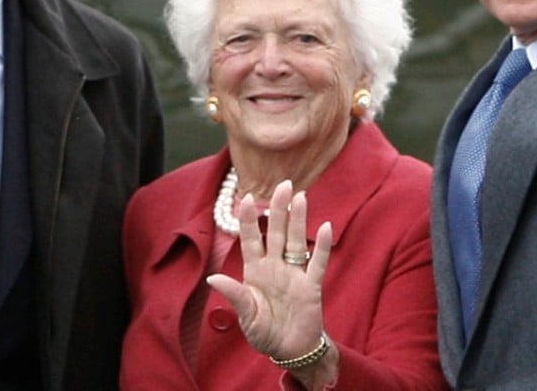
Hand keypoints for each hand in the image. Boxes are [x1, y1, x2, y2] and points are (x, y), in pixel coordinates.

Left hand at [206, 180, 333, 362]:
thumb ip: (234, 295)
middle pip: (276, 232)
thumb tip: (212, 279)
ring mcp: (294, 274)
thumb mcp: (246, 316)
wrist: (290, 351)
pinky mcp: (311, 287)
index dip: (249, 220)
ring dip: (298, 220)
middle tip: (284, 184)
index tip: (246, 198)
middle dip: (278, 209)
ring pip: (296, 241)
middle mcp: (275, 267)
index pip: (251, 239)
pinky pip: (317, 263)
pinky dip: (321, 246)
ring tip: (301, 196)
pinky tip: (325, 227)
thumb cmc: (265, 332)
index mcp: (255, 272)